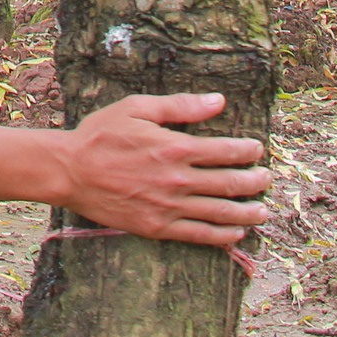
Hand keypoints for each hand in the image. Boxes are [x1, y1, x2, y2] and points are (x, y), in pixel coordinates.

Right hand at [58, 91, 269, 247]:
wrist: (69, 171)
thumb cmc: (101, 135)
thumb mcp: (137, 108)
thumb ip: (180, 106)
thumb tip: (218, 100)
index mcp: (175, 147)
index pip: (225, 151)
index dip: (247, 151)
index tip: (257, 149)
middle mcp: (177, 179)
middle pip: (229, 183)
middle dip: (255, 182)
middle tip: (267, 179)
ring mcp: (168, 207)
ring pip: (220, 212)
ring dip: (247, 212)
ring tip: (263, 211)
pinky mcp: (158, 227)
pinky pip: (199, 235)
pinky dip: (222, 235)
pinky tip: (236, 232)